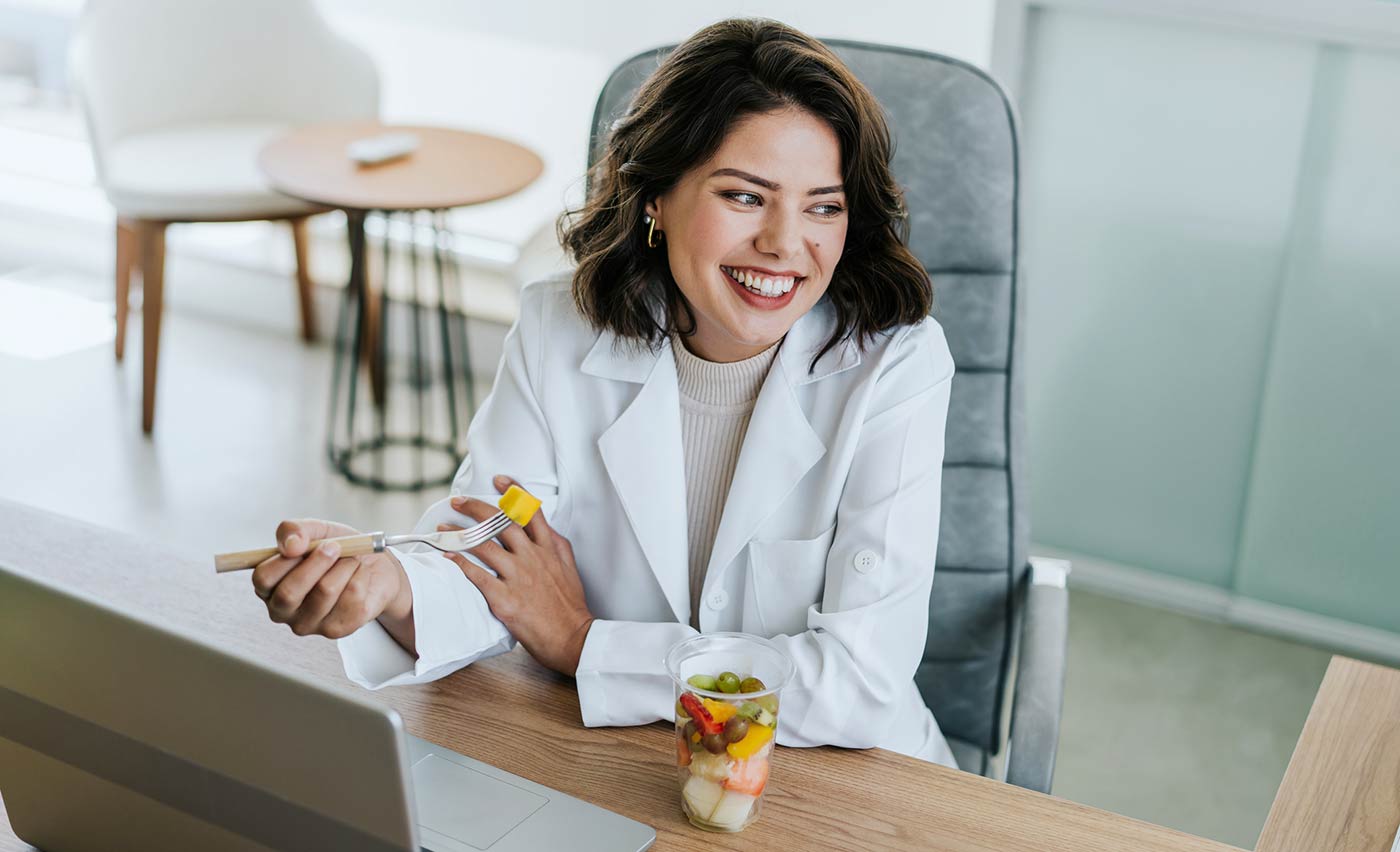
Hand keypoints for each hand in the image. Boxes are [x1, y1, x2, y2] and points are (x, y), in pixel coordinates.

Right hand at [251, 518, 412, 642]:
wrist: (374, 567)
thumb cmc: (337, 550)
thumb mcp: (315, 531)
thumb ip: (294, 530)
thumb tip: (290, 545)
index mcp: (269, 587)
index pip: (263, 579)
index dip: (285, 559)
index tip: (305, 544)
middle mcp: (283, 611)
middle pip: (289, 592)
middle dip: (317, 562)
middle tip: (335, 547)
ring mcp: (309, 623)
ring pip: (325, 591)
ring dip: (344, 565)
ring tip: (351, 560)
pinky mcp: (337, 629)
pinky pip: (352, 596)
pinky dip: (360, 575)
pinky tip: (360, 575)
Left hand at [441, 475, 593, 675]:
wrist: (572, 637)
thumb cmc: (570, 606)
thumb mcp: (569, 567)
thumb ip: (555, 546)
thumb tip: (545, 530)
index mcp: (550, 547)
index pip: (530, 510)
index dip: (513, 491)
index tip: (498, 480)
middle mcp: (533, 557)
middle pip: (500, 522)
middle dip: (476, 507)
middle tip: (458, 500)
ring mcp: (518, 577)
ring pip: (483, 545)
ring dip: (459, 534)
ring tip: (442, 528)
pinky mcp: (505, 598)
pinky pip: (477, 575)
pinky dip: (459, 563)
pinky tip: (447, 556)